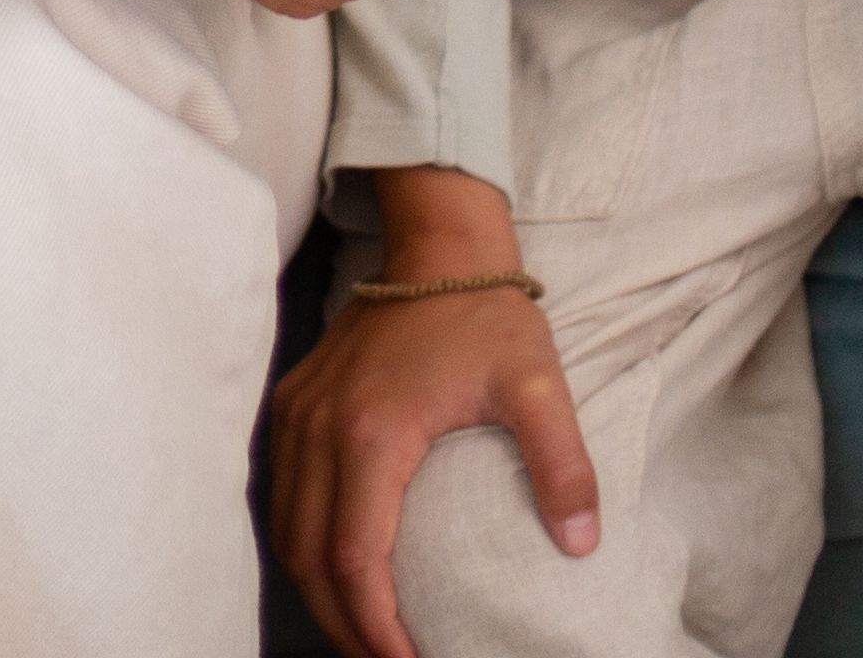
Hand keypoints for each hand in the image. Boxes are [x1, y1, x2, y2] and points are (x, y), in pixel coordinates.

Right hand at [269, 175, 592, 657]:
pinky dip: (302, 546)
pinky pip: (281, 495)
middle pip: (309, 557)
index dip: (374, 624)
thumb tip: (581, 544)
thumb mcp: (539, 386)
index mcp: (372, 432)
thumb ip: (563, 465)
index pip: (355, 556)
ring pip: (285, 531)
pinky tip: (335, 570)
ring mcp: (298, 415)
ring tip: (363, 631)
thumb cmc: (484, 315)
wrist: (436, 243)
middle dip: (344, 624)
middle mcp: (320, 428)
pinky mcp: (294, 404)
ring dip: (318, 590)